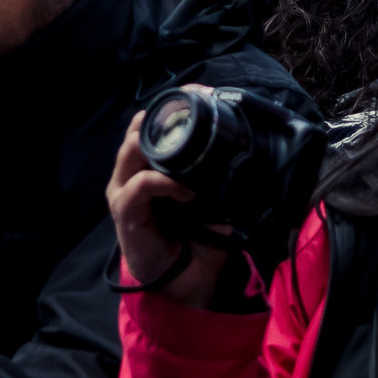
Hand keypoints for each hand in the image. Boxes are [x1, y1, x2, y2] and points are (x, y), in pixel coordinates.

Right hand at [107, 107, 227, 309]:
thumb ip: (220, 175)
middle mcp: (133, 174)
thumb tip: (252, 152)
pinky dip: (164, 182)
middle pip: (138, 130)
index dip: (172, 106)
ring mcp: (125, 192)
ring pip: (132, 150)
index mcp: (152, 166)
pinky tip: (186, 190)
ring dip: (161, 146)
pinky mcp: (126, 213)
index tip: (199, 94)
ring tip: (188, 151)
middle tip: (193, 110)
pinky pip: (140, 186)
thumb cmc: (198, 239)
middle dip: (165, 116)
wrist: (186, 283)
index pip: (153, 125)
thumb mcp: (214, 199)